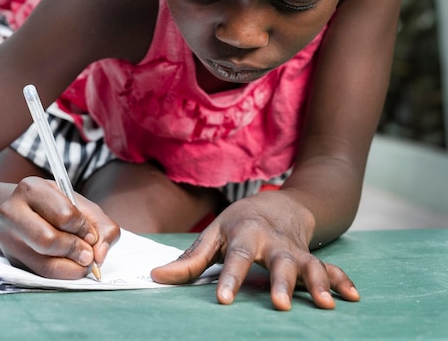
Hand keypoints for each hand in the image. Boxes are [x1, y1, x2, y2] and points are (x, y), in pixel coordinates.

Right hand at [0, 176, 119, 278]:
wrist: (21, 211)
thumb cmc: (57, 207)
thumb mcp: (81, 205)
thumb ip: (101, 226)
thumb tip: (100, 255)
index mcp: (32, 188)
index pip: (64, 215)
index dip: (83, 229)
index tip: (91, 235)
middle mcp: (12, 211)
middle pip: (48, 240)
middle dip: (75, 250)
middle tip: (88, 254)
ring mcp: (6, 237)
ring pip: (43, 262)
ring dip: (71, 266)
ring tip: (82, 261)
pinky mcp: (10, 259)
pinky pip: (40, 274)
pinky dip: (62, 274)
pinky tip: (69, 266)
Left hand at [150, 191, 359, 309]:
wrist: (275, 204)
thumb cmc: (237, 223)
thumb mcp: (213, 235)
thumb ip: (189, 259)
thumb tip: (156, 277)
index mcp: (243, 234)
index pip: (234, 257)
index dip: (229, 278)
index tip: (224, 301)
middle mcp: (271, 241)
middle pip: (277, 260)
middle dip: (280, 282)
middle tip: (280, 304)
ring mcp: (294, 249)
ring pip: (307, 265)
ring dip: (317, 283)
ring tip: (326, 305)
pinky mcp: (310, 256)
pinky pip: (330, 267)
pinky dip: (342, 280)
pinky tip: (353, 297)